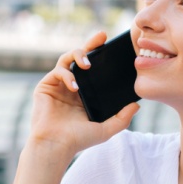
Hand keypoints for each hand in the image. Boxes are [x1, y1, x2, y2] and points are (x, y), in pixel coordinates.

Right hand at [28, 31, 138, 156]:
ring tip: (87, 63)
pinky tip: (75, 85)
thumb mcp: (106, 129)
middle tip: (101, 37)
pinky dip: (67, 75)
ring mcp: (58, 85)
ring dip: (78, 55)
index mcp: (85, 93)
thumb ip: (122, 118)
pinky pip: (57, 71)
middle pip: (80, 58)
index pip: (94, 69)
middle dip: (90, 45)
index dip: (100, 55)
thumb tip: (137, 105)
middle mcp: (71, 86)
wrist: (56, 146)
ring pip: (67, 59)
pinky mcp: (46, 86)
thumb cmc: (78, 140)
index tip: (111, 44)